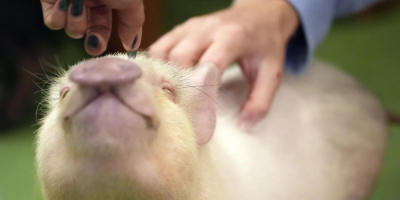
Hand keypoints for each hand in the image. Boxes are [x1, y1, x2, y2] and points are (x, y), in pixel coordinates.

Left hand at [40, 0, 144, 55]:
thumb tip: (132, 45)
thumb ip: (133, 23)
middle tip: (94, 43)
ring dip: (77, 23)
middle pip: (91, 33)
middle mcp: (90, 2)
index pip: (107, 27)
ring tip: (78, 5)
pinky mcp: (50, 1)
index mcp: (109, 0)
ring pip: (73, 30)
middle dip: (94, 41)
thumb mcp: (131, 0)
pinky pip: (54, 22)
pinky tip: (65, 2)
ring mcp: (70, 1)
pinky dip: (60, 17)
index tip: (111, 47)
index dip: (109, 38)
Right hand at [149, 0, 298, 129]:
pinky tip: (166, 82)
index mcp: (233, 38)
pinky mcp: (181, 28)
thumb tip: (243, 126)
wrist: (260, 15)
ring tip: (171, 100)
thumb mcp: (272, 73)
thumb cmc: (265, 45)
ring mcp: (191, 26)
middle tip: (180, 112)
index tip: (198, 119)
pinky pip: (160, 47)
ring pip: (163, 51)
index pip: (209, 66)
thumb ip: (260, 101)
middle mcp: (208, 29)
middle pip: (179, 57)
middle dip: (177, 87)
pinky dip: (158, 66)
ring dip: (164, 77)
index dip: (200, 93)